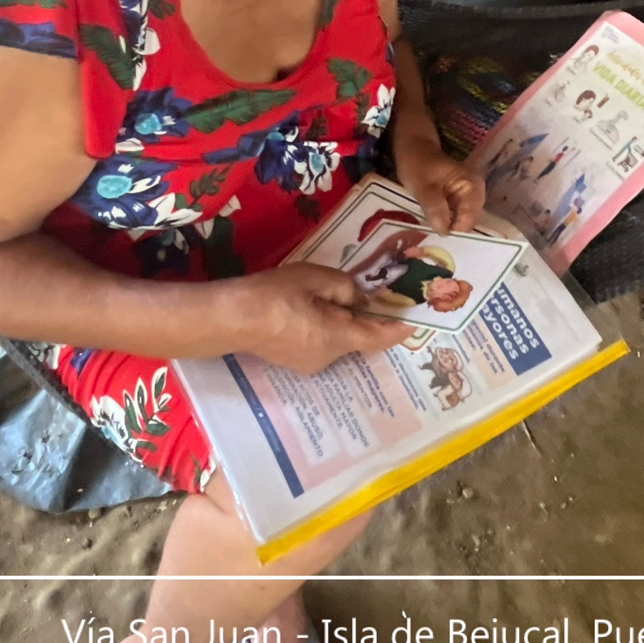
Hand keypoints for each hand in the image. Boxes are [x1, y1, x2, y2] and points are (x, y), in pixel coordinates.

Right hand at [211, 262, 412, 374]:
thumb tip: (360, 299)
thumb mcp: (316, 278)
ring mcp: (308, 364)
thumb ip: (345, 288)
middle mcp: (328, 358)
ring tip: (327, 297)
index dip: (396, 330)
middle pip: (357, 338)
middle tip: (367, 295)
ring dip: (341, 322)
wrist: (230, 318)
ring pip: (338, 341)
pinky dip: (324, 328)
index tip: (413, 324)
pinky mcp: (292, 361)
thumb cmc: (275, 294)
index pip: (377, 338)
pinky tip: (308, 310)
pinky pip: (320, 343)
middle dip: (364, 319)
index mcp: (338, 338)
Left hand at [395, 131, 485, 233]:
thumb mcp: (423, 186)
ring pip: (460, 223)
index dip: (453, 232)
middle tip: (431, 241)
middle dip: (451, 233)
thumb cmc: (418, 163)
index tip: (435, 239)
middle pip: (467, 223)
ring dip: (447, 230)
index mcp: (473, 187)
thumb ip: (435, 208)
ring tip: (430, 237)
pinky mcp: (458, 202)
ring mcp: (468, 198)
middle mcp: (476, 194)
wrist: (413, 148)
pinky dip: (445, 224)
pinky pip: (454, 218)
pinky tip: (432, 229)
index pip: (468, 219)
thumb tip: (444, 231)